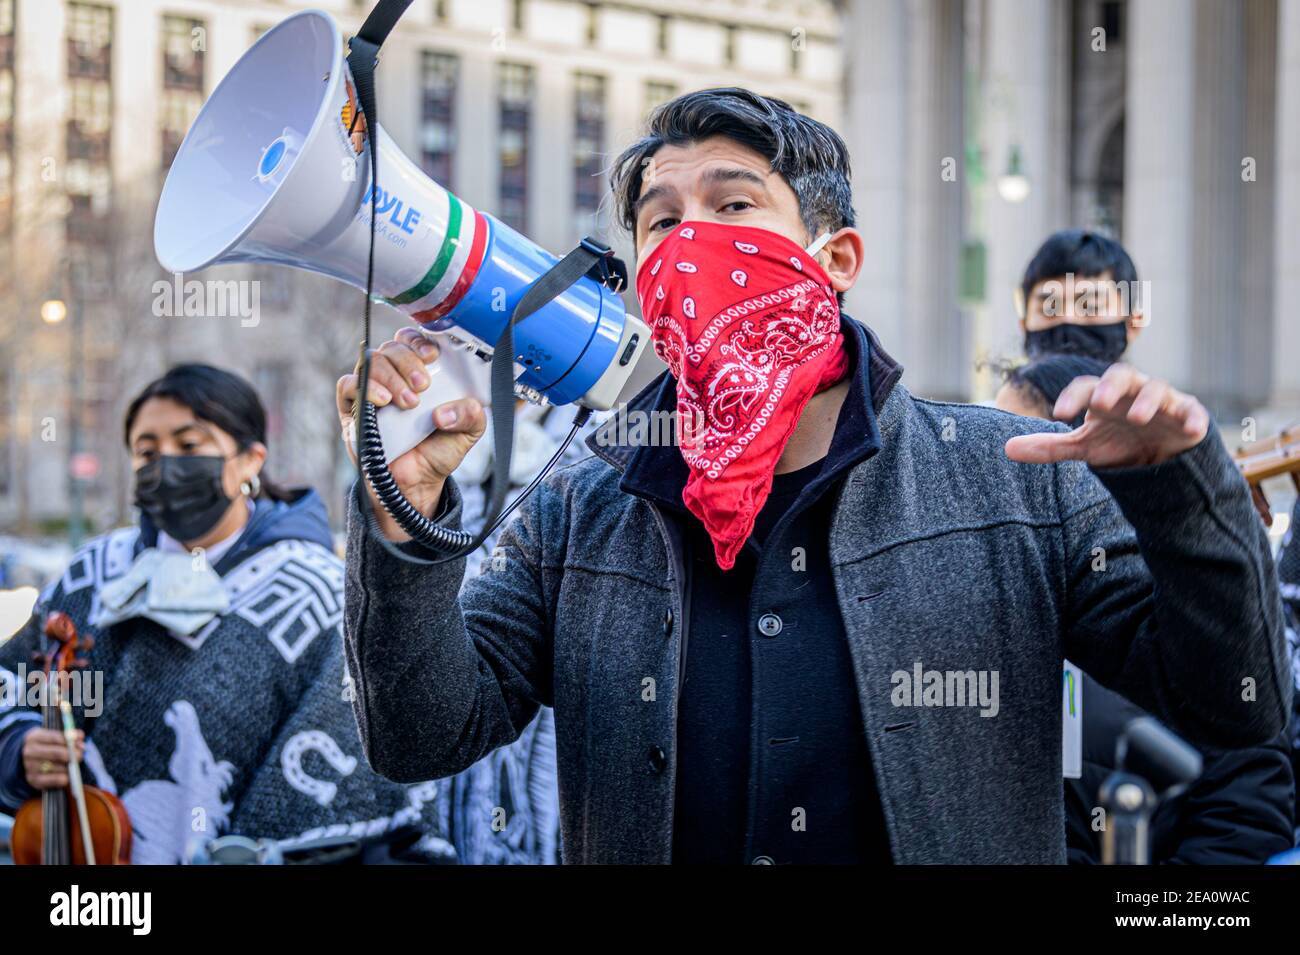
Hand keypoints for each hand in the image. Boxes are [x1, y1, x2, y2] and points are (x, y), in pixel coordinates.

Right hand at [22, 727, 83, 790]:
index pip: (56, 738)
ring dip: (70, 766)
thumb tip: (80, 736)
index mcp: (34, 737)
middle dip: (73, 755)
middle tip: (80, 755)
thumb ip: (68, 735)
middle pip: (57, 753)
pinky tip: (67, 774)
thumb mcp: (53, 736)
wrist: (27, 759)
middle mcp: (29, 752)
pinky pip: (56, 780)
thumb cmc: (46, 745)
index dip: (72, 741)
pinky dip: (65, 778)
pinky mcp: (34, 780)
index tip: (81, 744)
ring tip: (73, 764)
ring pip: (59, 767)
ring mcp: (30, 767)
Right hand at [336, 328, 486, 541]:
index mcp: (420, 372)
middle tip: (423, 387)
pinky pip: (348, 385)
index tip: (432, 355)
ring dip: (391, 377)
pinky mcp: (350, 408)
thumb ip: (471, 415)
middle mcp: (393, 376)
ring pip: (371, 361)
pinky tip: (383, 402)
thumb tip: (444, 412)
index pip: (413, 340)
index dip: (419, 341)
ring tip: (408, 403)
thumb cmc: (439, 451)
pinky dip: (365, 387)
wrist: (415, 484)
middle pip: (392, 347)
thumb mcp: (468, 432)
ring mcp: (370, 390)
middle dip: (408, 362)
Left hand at [1005, 363, 1209, 468]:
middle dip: (1111, 386)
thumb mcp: (1084, 447)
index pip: (1085, 387)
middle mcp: (1132, 393)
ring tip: (1136, 417)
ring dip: (1147, 400)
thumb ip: (1050, 446)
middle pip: (1122, 375)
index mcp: (1104, 397)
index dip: (1072, 396)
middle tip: (1100, 403)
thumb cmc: (1118, 442)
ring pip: (1157, 389)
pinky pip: (1192, 411)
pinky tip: (1191, 428)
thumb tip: (1007, 449)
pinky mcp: (1189, 415)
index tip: (1059, 414)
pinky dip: (1193, 417)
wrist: (1161, 456)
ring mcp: (1162, 402)